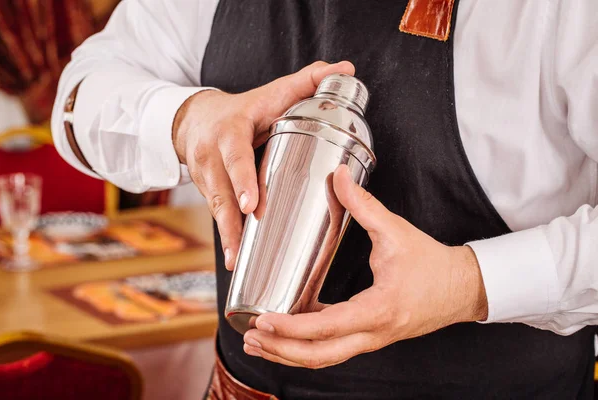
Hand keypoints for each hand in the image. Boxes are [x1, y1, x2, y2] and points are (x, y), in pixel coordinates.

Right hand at [172, 61, 354, 269]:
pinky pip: (216, 214)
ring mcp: (204, 174)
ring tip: (238, 260)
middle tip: (249, 235)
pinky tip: (235, 260)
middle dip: (232, 216)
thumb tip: (345, 68)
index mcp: (230, 130)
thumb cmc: (243, 108)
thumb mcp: (272, 92)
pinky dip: (226, 237)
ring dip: (227, 235)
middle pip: (221, 188)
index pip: (235, 155)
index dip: (243, 179)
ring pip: (216, 206)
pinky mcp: (205, 190)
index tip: (254, 205)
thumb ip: (307, 81)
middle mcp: (211, 154)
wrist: (196, 118)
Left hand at [242, 165, 488, 368]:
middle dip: (280, 351)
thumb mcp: (396, 231)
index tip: (263, 319)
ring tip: (258, 343)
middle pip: (319, 356)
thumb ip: (364, 205)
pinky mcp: (370, 337)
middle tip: (250, 336)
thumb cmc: (432, 263)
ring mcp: (371, 340)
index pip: (326, 328)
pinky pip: (334, 349)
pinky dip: (306, 346)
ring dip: (289, 355)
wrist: (462, 288)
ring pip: (324, 359)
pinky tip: (288, 333)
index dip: (291, 328)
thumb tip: (339, 175)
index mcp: (377, 310)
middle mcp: (373, 333)